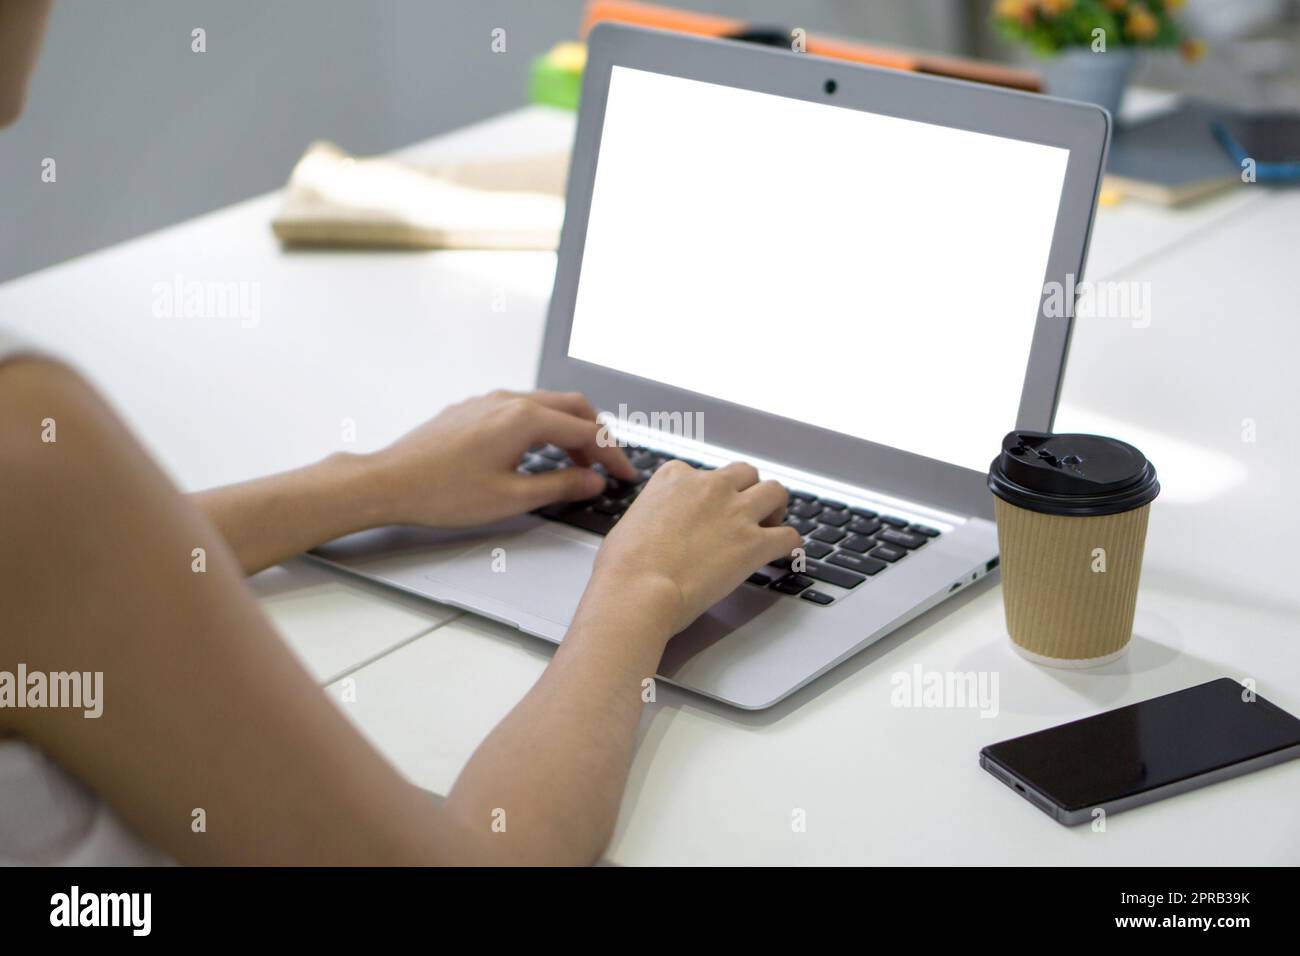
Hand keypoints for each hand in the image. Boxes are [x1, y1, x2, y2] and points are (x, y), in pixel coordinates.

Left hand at [367, 389, 638, 527]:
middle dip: (597, 435)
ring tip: (578, 464)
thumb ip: (559, 486)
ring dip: (570, 430)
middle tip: (608, 466)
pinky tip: (539, 453)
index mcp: (524, 419)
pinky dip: (544, 427)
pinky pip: (521, 409)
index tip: (624, 474)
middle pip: (572, 407)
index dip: (612, 454)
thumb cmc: (441, 492)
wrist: (389, 482)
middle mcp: (509, 401)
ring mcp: (488, 402)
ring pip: (546, 405)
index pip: (585, 431)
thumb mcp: (511, 498)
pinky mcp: (472, 410)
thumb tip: (592, 481)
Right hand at [587, 461, 799, 636]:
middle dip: (749, 491)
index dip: (710, 494)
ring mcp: (735, 512)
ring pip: (775, 492)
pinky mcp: (754, 543)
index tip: (709, 511)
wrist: (637, 590)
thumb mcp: (630, 522)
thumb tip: (658, 527)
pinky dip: (791, 545)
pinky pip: (789, 535)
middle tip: (747, 512)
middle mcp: (709, 486)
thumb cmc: (624, 565)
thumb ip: (653, 514)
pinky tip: (785, 555)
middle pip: (746, 474)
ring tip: (772, 526)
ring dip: (775, 508)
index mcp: (676, 477)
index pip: (704, 474)